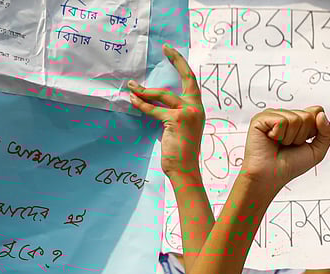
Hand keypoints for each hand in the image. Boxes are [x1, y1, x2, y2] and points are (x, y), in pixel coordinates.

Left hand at [129, 45, 203, 178]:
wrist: (184, 169)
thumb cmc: (180, 151)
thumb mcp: (179, 128)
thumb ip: (173, 113)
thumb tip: (154, 101)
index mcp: (198, 109)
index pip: (191, 82)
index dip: (181, 65)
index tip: (170, 51)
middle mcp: (196, 108)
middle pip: (186, 78)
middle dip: (176, 60)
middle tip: (165, 48)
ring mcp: (188, 113)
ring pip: (163, 94)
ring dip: (145, 91)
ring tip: (131, 87)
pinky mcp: (176, 120)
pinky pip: (154, 109)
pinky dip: (142, 105)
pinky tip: (133, 101)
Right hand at [238, 107, 329, 197]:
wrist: (271, 177)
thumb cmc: (290, 165)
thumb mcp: (317, 151)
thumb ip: (327, 132)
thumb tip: (321, 114)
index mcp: (298, 120)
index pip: (318, 112)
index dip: (314, 130)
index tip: (303, 142)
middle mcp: (286, 114)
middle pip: (308, 116)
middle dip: (302, 136)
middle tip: (289, 145)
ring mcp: (273, 115)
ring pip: (295, 118)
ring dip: (290, 138)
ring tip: (280, 144)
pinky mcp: (261, 118)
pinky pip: (281, 121)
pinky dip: (279, 135)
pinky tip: (271, 140)